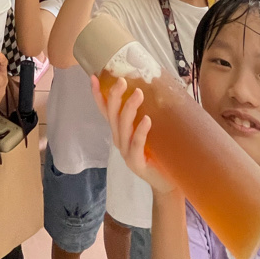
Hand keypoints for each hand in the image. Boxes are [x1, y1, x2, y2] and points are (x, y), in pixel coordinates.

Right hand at [91, 75, 172, 194]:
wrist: (166, 181)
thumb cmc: (157, 152)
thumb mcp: (147, 130)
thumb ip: (144, 112)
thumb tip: (152, 87)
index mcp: (119, 131)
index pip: (105, 110)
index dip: (98, 95)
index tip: (94, 77)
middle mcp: (119, 139)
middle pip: (112, 115)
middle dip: (114, 96)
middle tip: (122, 80)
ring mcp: (126, 152)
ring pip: (123, 126)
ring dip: (129, 108)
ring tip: (138, 93)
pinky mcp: (136, 162)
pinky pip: (136, 144)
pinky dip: (140, 131)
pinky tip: (147, 120)